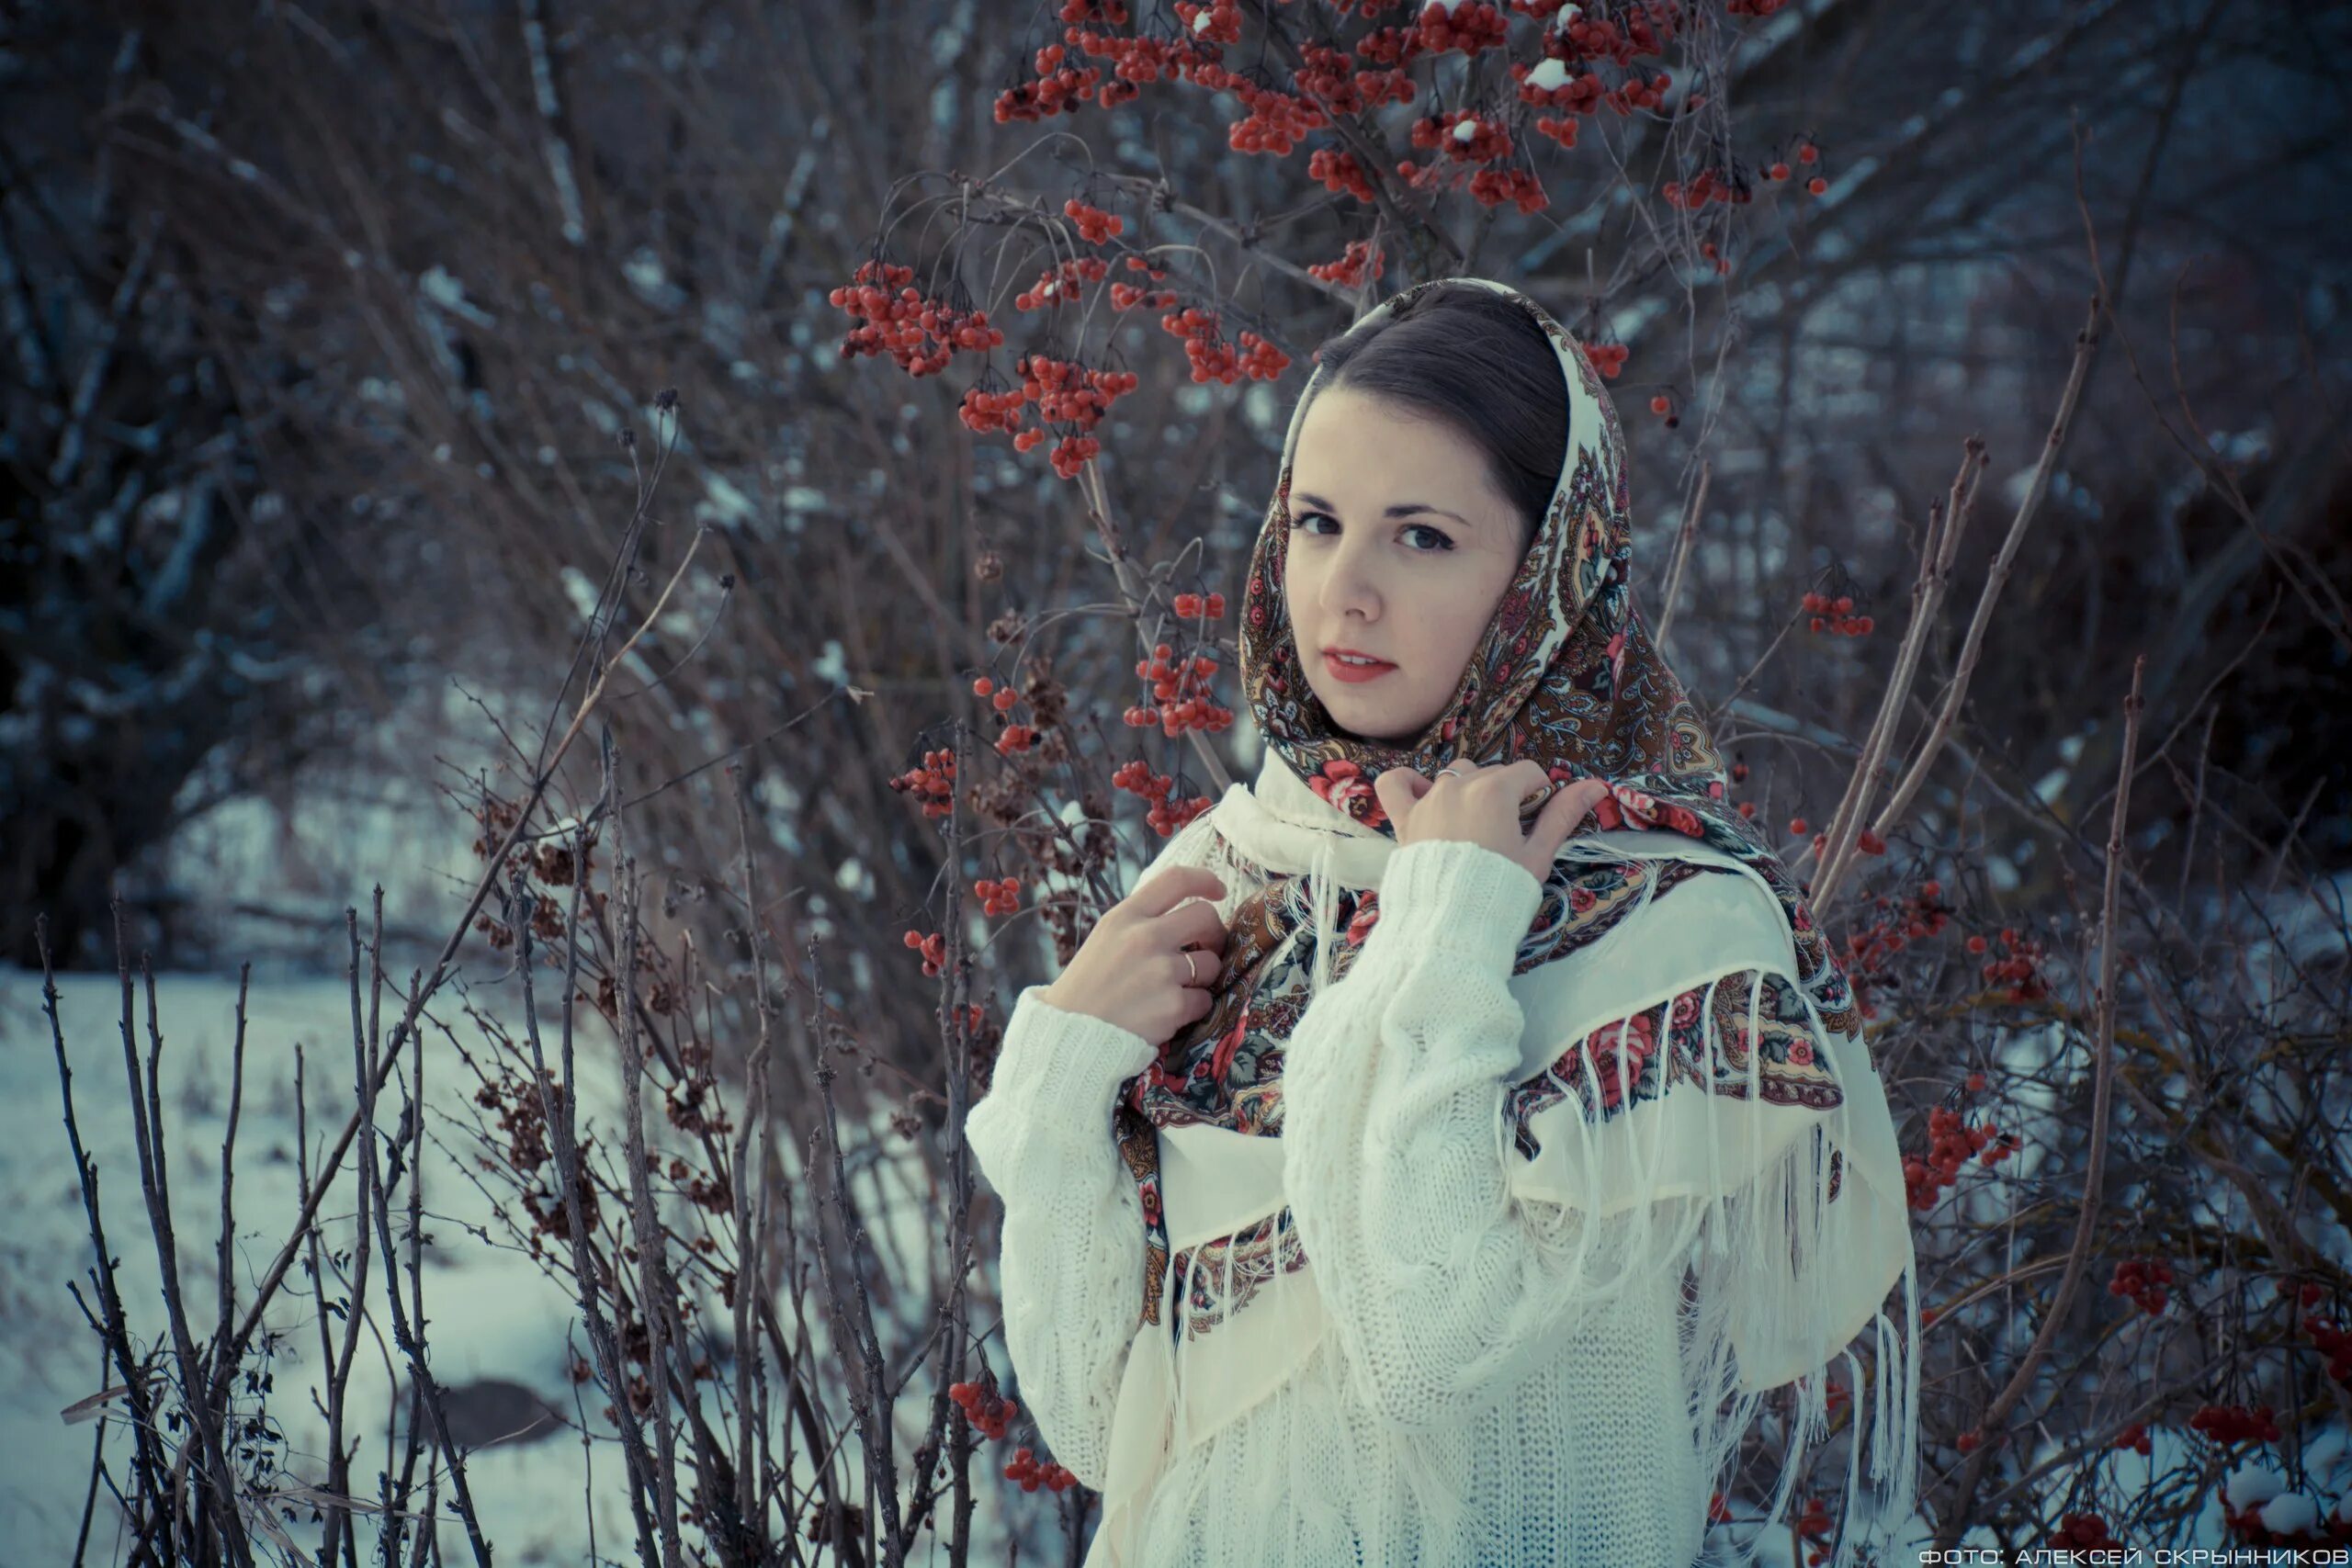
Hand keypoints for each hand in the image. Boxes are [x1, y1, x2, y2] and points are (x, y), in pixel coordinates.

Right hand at [1039, 866, 1227, 1047]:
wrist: (1072, 1035)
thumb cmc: (1089, 986)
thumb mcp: (1105, 938)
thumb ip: (1140, 921)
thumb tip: (1183, 911)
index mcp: (1125, 917)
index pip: (1176, 879)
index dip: (1205, 879)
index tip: (1219, 890)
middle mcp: (1144, 938)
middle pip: (1206, 916)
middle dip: (1215, 932)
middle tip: (1209, 946)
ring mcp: (1161, 972)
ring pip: (1211, 963)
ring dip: (1202, 977)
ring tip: (1176, 988)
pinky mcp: (1173, 1006)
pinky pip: (1204, 1000)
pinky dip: (1193, 1007)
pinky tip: (1169, 1012)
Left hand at [1371, 760, 1611, 884]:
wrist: (1450, 924)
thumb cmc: (1500, 889)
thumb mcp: (1538, 853)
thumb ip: (1563, 815)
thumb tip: (1597, 786)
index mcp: (1495, 790)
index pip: (1529, 773)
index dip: (1539, 794)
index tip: (1537, 821)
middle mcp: (1459, 785)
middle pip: (1493, 773)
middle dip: (1506, 795)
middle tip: (1508, 834)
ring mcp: (1428, 799)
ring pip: (1454, 775)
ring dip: (1467, 789)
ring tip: (1474, 824)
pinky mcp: (1403, 817)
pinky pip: (1395, 783)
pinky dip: (1408, 783)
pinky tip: (1422, 794)